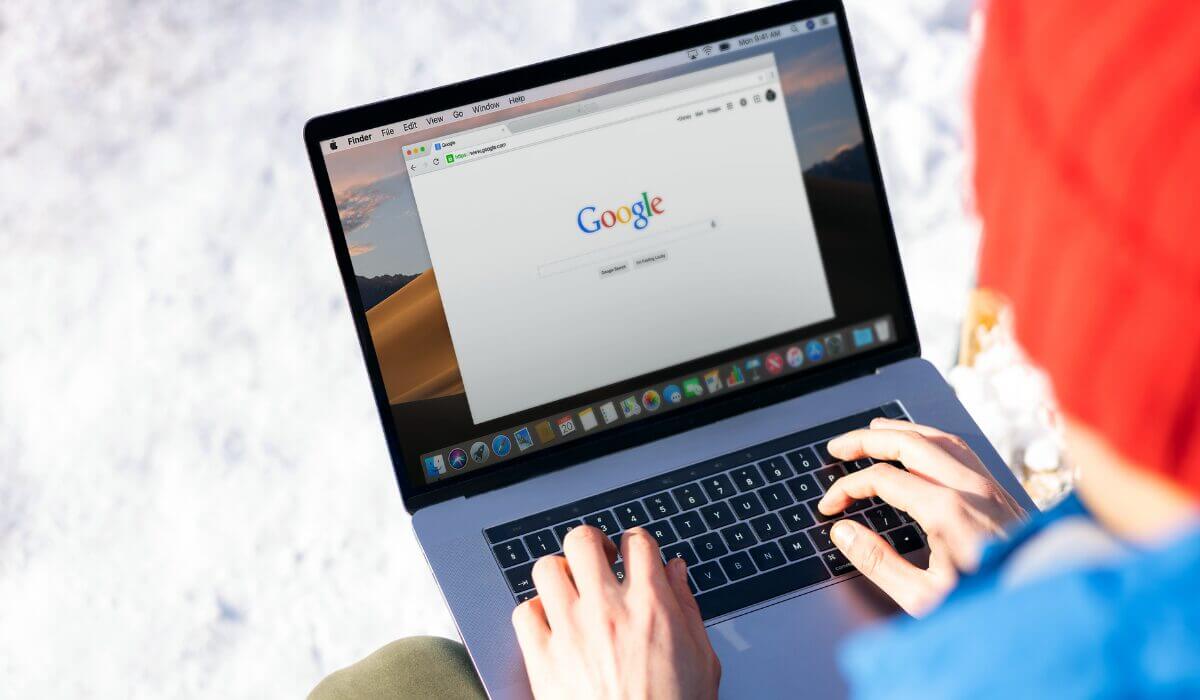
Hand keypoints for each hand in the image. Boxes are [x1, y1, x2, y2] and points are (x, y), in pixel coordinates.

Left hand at [512, 526, 720, 699]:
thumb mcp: (703, 661)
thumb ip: (687, 607)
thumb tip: (676, 571)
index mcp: (652, 607)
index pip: (637, 542)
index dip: (636, 543)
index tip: (633, 555)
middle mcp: (607, 610)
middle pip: (583, 541)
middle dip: (592, 545)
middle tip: (598, 562)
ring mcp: (570, 632)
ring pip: (546, 568)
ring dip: (559, 574)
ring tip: (571, 590)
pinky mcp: (542, 659)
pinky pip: (524, 612)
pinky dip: (535, 613)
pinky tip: (552, 625)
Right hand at [818, 418, 1022, 615]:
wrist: (1049, 613)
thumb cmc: (990, 610)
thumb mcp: (923, 598)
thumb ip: (878, 562)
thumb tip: (844, 533)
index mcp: (946, 510)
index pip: (882, 479)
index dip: (848, 488)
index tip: (831, 505)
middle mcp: (969, 488)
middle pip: (910, 443)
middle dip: (867, 440)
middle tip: (838, 447)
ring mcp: (989, 486)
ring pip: (939, 438)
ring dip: (901, 431)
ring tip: (874, 431)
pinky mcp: (1001, 493)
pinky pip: (962, 450)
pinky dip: (932, 439)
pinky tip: (922, 446)